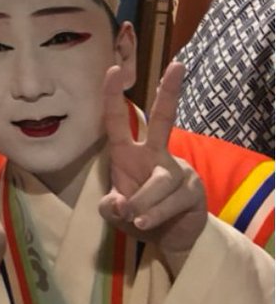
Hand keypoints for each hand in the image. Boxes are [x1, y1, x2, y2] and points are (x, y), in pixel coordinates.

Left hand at [99, 62, 206, 274]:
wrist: (169, 238)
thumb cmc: (138, 215)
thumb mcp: (114, 213)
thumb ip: (110, 207)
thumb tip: (120, 203)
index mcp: (129, 153)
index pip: (119, 121)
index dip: (113, 96)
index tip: (113, 70)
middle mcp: (154, 154)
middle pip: (163, 118)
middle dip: (169, 92)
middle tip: (177, 65)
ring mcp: (176, 170)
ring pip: (158, 182)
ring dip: (142, 204)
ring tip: (135, 219)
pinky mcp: (193, 189)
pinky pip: (170, 200)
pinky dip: (153, 214)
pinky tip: (143, 223)